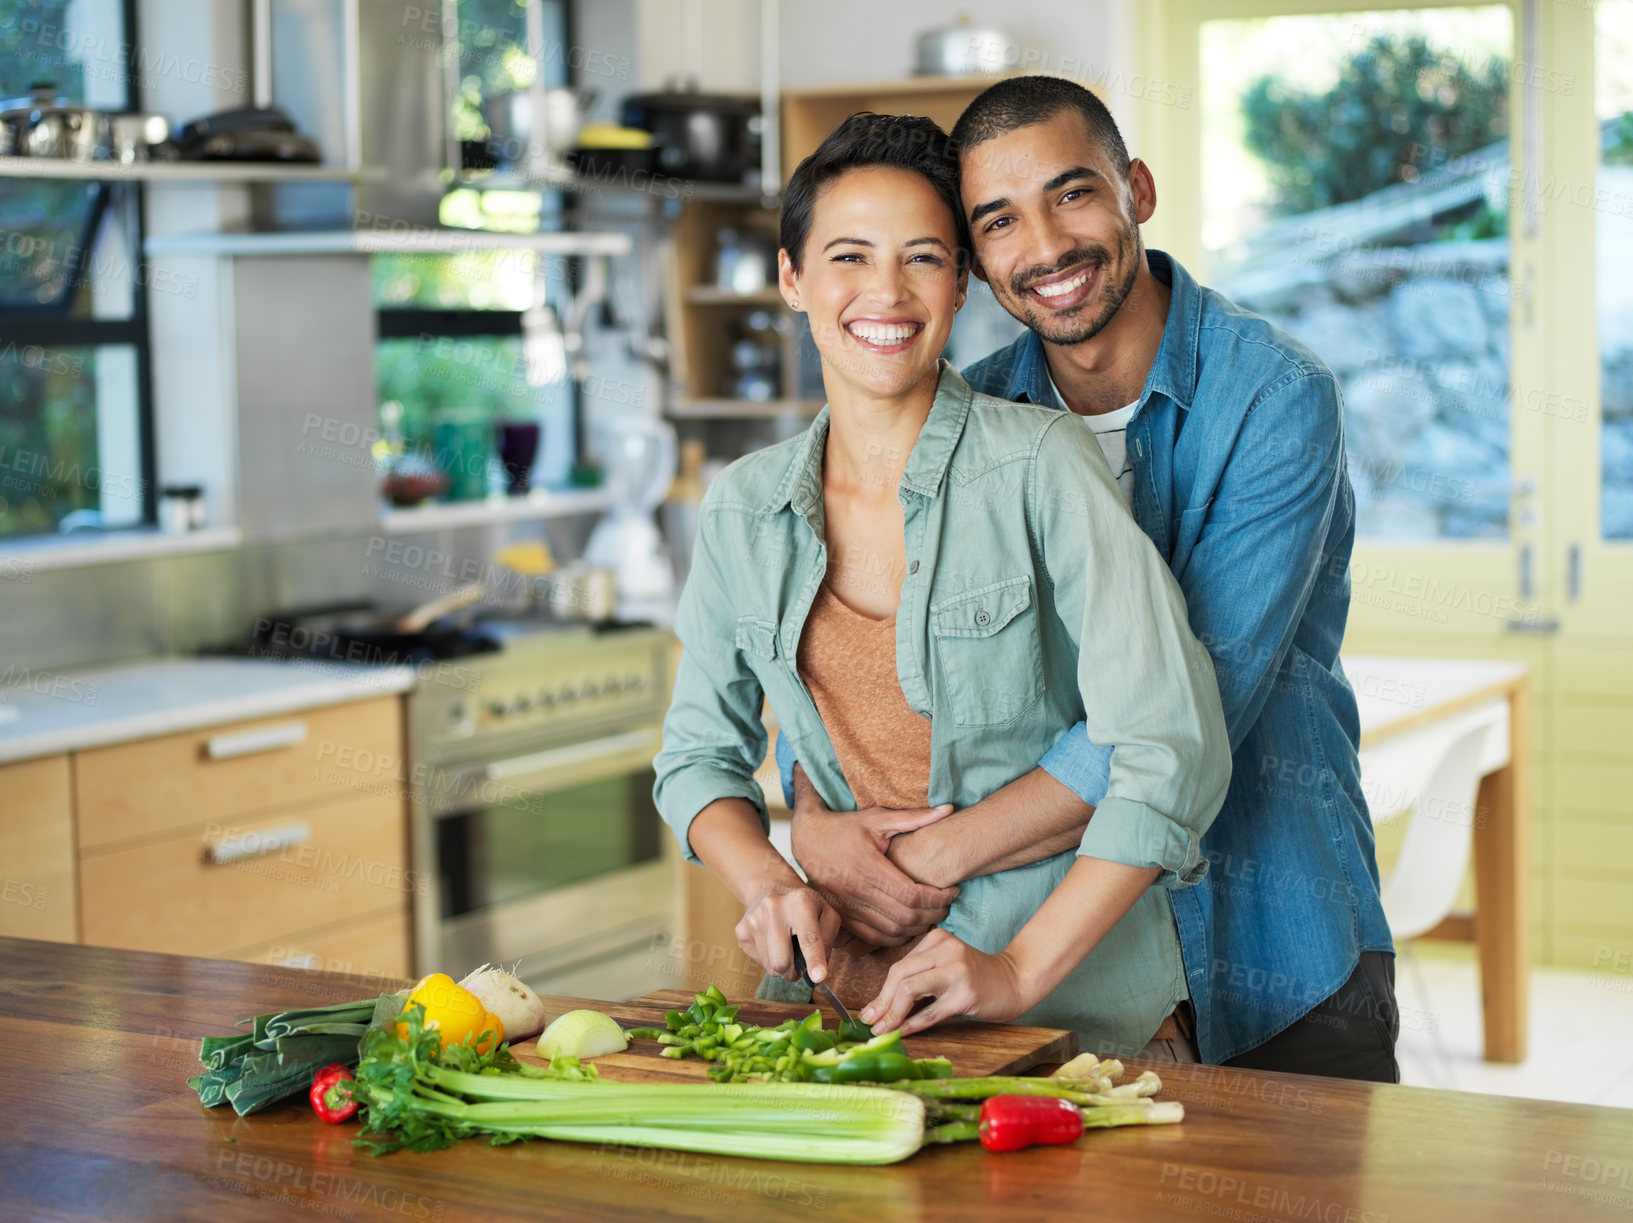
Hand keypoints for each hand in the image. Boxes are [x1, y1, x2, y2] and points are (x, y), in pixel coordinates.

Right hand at [735, 879, 840, 982]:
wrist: (770, 887)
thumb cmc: (805, 905)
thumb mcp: (826, 914)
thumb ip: (828, 940)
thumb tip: (817, 972)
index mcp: (801, 902)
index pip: (808, 937)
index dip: (814, 959)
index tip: (818, 977)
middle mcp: (773, 908)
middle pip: (782, 962)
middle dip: (793, 972)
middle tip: (800, 964)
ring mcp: (753, 920)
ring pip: (770, 966)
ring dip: (782, 965)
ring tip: (785, 945)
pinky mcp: (741, 931)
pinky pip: (759, 962)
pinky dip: (769, 958)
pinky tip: (772, 941)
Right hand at [791, 798, 959, 947]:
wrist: (808, 840)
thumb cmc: (846, 827)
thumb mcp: (877, 818)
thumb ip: (915, 817)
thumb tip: (949, 809)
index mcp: (870, 868)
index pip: (912, 895)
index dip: (938, 898)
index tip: (952, 891)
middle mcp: (858, 892)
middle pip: (906, 917)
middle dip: (934, 915)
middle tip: (947, 905)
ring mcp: (849, 908)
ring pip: (892, 932)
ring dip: (918, 929)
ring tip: (932, 915)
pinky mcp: (843, 918)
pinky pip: (875, 938)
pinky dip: (896, 937)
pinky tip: (909, 926)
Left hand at [858, 928, 1034, 1037]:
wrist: (1014, 982)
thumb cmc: (975, 978)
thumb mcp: (945, 968)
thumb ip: (919, 979)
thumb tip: (882, 1007)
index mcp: (937, 939)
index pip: (899, 966)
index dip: (881, 992)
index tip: (869, 1012)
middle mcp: (946, 950)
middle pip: (900, 975)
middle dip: (882, 1002)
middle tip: (870, 1023)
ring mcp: (956, 971)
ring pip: (911, 990)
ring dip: (893, 1014)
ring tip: (881, 1030)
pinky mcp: (966, 994)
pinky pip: (931, 1012)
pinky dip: (913, 1024)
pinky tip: (902, 1032)